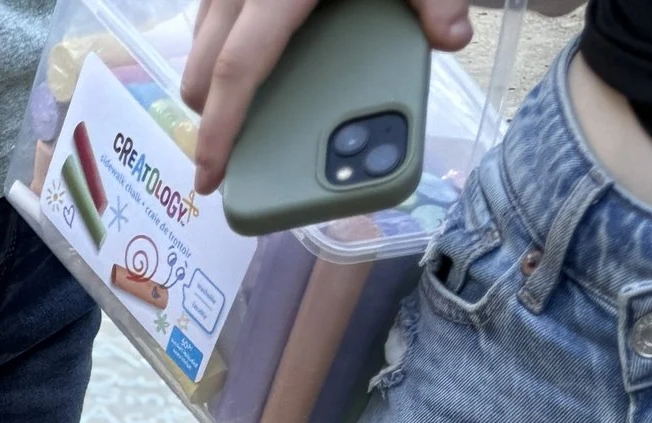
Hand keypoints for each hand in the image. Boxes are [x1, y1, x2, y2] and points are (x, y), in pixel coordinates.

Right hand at [181, 0, 474, 193]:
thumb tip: (453, 37)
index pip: (236, 71)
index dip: (219, 132)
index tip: (210, 176)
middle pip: (201, 64)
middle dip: (209, 115)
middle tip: (231, 150)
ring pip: (198, 35)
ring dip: (212, 75)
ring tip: (240, 102)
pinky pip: (210, 6)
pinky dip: (220, 35)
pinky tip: (251, 43)